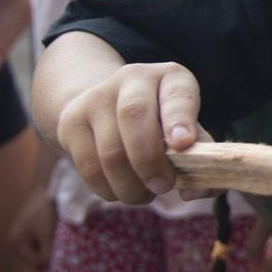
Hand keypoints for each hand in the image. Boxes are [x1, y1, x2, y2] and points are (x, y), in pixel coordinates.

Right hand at [8, 189, 57, 270]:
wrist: (46, 186)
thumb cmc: (45, 211)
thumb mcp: (47, 235)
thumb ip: (46, 255)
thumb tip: (45, 270)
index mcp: (15, 244)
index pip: (36, 264)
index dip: (50, 260)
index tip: (63, 250)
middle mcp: (15, 241)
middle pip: (37, 259)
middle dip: (49, 253)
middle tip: (61, 242)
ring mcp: (22, 235)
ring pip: (40, 250)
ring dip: (50, 246)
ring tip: (58, 235)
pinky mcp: (30, 229)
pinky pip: (41, 242)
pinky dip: (49, 239)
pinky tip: (55, 231)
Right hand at [54, 61, 202, 203]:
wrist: (107, 105)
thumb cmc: (159, 124)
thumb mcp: (185, 129)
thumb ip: (200, 157)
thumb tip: (198, 190)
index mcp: (171, 77)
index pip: (176, 94)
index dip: (179, 119)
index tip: (183, 144)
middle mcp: (132, 78)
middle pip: (134, 117)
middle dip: (149, 160)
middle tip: (163, 187)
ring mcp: (97, 97)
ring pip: (110, 151)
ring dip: (130, 185)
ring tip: (145, 194)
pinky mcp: (71, 122)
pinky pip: (89, 166)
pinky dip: (108, 189)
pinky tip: (121, 190)